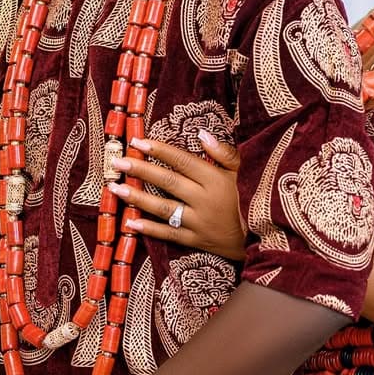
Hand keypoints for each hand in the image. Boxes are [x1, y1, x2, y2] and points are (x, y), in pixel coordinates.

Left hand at [108, 130, 245, 260]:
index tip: (137, 141)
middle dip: (141, 170)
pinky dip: (150, 229)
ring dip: (138, 198)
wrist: (257, 239)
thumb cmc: (246, 200)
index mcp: (216, 180)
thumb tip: (201, 133)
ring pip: (164, 208)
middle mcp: (205, 200)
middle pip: (168, 182)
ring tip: (116, 188)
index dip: (159, 151)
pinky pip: (169, 234)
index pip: (182, 161)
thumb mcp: (241, 173)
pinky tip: (130, 221)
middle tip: (117, 162)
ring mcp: (199, 222)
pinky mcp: (195, 240)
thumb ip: (223, 153)